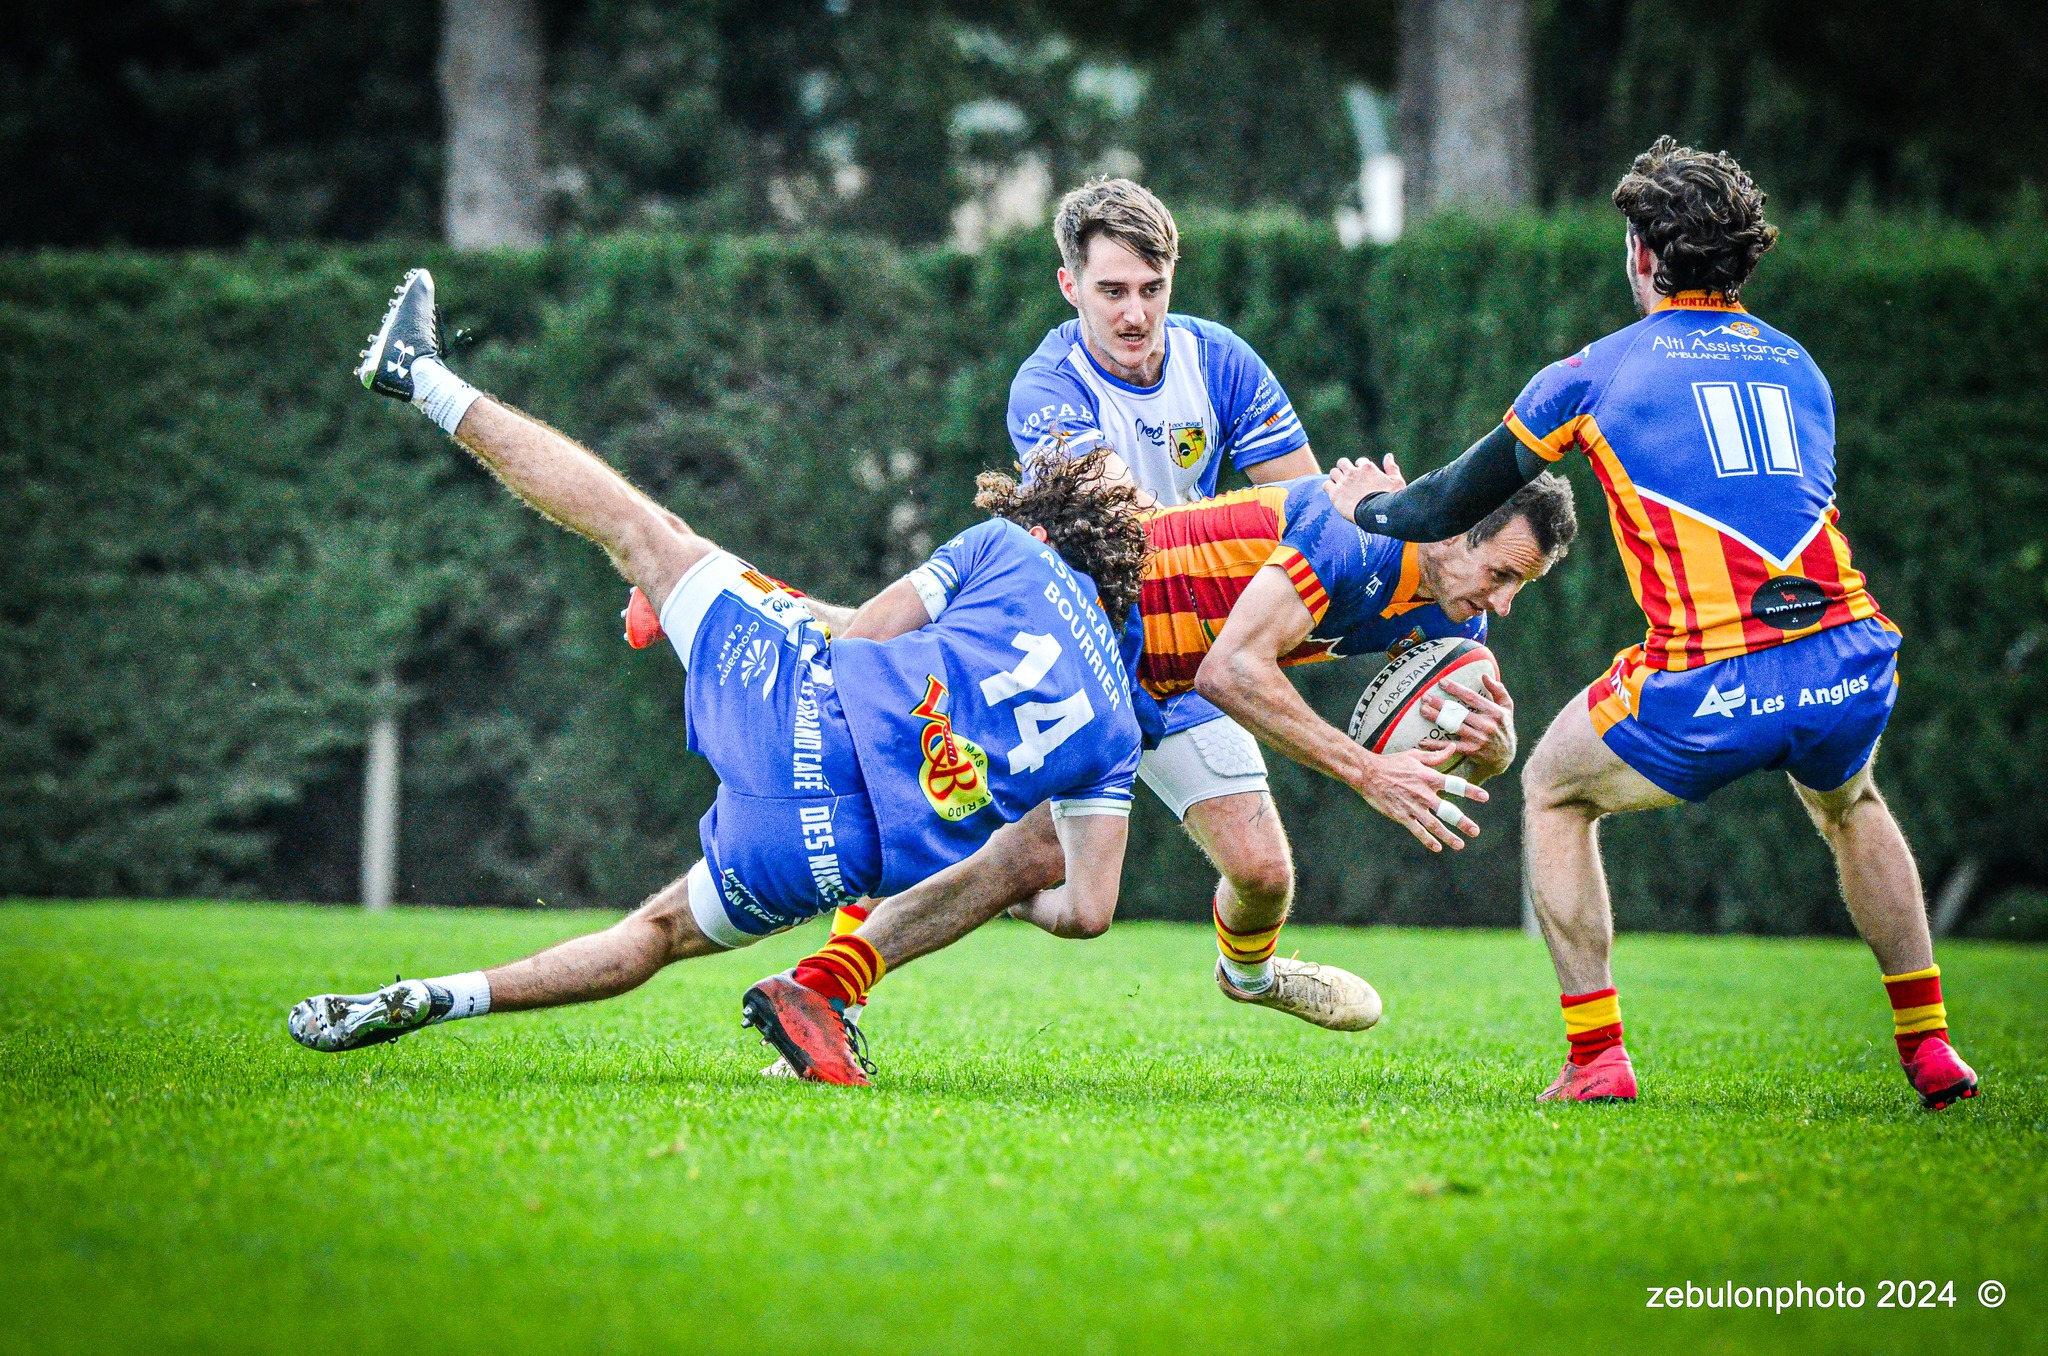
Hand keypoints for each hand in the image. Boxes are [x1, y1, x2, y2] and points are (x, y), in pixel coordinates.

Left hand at [1324, 454, 1407, 522]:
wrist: (1378, 515)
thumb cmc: (1390, 500)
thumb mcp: (1396, 482)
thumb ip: (1392, 468)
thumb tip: (1389, 456)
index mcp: (1367, 468)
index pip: (1360, 462)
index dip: (1361, 469)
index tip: (1363, 478)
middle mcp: (1353, 473)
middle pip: (1342, 463)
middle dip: (1345, 469)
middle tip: (1348, 479)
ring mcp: (1343, 483)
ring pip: (1333, 472)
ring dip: (1336, 478)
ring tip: (1341, 486)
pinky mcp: (1335, 494)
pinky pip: (1326, 485)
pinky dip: (1329, 487)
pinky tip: (1334, 493)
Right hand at [1351, 747, 1487, 851]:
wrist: (1367, 773)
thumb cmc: (1392, 762)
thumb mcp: (1415, 755)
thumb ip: (1436, 756)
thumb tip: (1453, 748)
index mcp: (1428, 777)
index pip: (1454, 784)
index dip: (1470, 791)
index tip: (1485, 798)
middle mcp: (1423, 794)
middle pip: (1447, 810)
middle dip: (1462, 822)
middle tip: (1475, 831)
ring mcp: (1412, 807)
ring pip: (1434, 825)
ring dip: (1448, 836)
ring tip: (1460, 845)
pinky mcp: (1401, 816)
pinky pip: (1417, 830)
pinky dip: (1427, 840)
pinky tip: (1437, 847)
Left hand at [1417, 673, 1516, 778]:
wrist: (1505, 756)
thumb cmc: (1503, 727)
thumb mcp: (1507, 708)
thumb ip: (1498, 690)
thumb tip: (1484, 675)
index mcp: (1495, 712)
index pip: (1472, 697)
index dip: (1455, 689)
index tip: (1441, 683)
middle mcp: (1486, 725)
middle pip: (1459, 712)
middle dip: (1440, 704)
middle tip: (1425, 697)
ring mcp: (1478, 738)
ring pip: (1453, 726)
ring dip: (1436, 718)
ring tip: (1423, 710)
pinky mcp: (1471, 750)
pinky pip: (1450, 746)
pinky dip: (1436, 744)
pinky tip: (1423, 741)